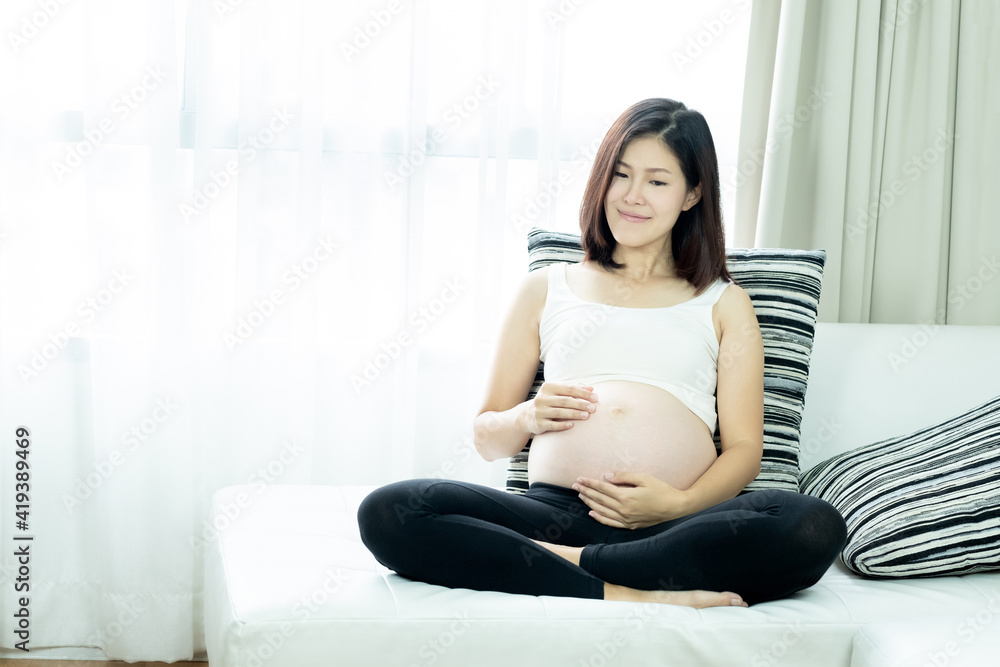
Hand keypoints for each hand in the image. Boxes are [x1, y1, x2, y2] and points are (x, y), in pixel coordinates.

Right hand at [520, 382, 597, 434]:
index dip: (583, 393)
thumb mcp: (557, 392)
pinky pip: (552, 425)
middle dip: (580, 404)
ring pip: (559, 412)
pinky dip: (562, 425)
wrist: (526, 415)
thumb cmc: (548, 401)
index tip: (595, 397)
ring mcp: (539, 411)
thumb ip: (573, 388)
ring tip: (587, 416)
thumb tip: (591, 388)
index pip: (569, 388)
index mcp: (548, 387)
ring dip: (574, 414)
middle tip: (594, 408)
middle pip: (565, 400)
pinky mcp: (538, 423)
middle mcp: (542, 398)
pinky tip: (572, 425)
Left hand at [573, 471, 689, 529]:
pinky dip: (600, 518)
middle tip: (575, 486)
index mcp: (626, 497)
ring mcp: (626, 519)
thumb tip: (607, 476)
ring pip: (602, 511)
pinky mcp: (631, 525)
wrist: (676, 508)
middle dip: (586, 492)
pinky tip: (592, 513)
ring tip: (581, 496)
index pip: (602, 488)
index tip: (580, 479)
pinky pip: (611, 523)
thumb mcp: (643, 478)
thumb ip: (624, 477)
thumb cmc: (661, 490)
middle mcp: (623, 510)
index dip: (590, 483)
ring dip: (590, 503)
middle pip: (599, 499)